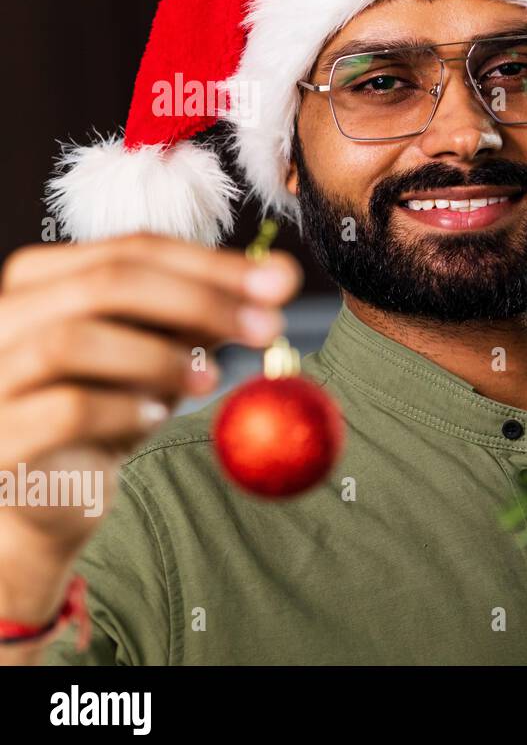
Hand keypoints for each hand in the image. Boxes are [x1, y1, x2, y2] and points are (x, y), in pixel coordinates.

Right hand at [0, 233, 300, 624]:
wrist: (48, 495)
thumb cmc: (106, 409)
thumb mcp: (161, 352)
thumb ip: (207, 314)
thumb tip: (280, 276)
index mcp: (42, 280)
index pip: (130, 248)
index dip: (211, 263)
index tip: (281, 282)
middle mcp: (2, 315)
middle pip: (104, 284)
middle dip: (199, 300)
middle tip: (266, 326)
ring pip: (71, 341)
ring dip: (158, 355)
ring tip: (210, 380)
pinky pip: (63, 410)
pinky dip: (122, 408)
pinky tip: (154, 416)